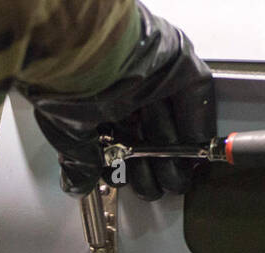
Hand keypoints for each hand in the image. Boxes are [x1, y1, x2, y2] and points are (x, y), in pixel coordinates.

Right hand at [30, 2, 214, 199]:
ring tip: (174, 177)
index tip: (128, 182)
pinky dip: (197, 127)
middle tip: (155, 186)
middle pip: (146, 134)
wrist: (86, 54)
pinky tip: (195, 153)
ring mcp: (154, 77)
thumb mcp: (67, 135)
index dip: (124, 167)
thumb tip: (77, 185)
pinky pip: (196, 99)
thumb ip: (79, 162)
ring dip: (174, 154)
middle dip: (151, 166)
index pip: (115, 140)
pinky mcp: (180, 67)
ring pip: (171, 121)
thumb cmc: (68, 87)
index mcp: (95, 102)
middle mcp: (126, 89)